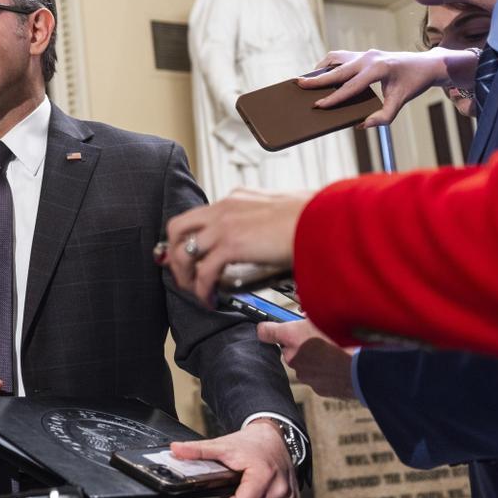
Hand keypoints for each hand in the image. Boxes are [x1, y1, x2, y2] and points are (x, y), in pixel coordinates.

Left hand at [164, 188, 310, 305]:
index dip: (187, 238)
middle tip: (183, 274)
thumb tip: (268, 234)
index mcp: (236, 198)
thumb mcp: (282, 208)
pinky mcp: (231, 244)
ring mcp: (225, 224)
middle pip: (177, 228)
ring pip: (183, 251)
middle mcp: (224, 208)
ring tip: (195, 291)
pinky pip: (203, 271)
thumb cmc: (315, 215)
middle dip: (173, 254)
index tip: (187, 255)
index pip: (198, 216)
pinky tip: (210, 299)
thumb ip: (266, 219)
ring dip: (184, 275)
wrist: (325, 218)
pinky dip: (201, 289)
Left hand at [171, 421, 298, 497]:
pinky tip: (262, 491)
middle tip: (240, 484)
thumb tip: (176, 450)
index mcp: (263, 476)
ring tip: (251, 485)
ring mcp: (289, 496)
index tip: (230, 486)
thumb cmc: (249, 444)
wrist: (273, 437)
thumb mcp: (221, 446)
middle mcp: (280, 488)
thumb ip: (198, 451)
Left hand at [258, 320, 356, 399]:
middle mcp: (293, 357)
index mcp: (290, 336)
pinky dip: (327, 372)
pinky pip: (319, 378)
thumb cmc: (347, 339)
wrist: (365, 368)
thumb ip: (311, 314)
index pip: (265, 332)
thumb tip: (307, 311)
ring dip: (315, 359)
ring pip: (305, 364)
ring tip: (335, 352)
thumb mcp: (327, 316)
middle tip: (319, 338)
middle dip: (301, 345)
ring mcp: (305, 375)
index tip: (270, 329)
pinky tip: (341, 365)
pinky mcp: (318, 388)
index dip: (268, 329)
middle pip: (290, 349)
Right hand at [302, 47, 472, 126]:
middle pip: (337, 70)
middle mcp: (369, 58)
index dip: (333, 98)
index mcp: (378, 69)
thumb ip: (384, 116)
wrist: (426, 64)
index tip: (318, 106)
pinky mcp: (363, 53)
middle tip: (299, 84)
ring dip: (321, 69)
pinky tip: (323, 74)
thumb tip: (363, 125)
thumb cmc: (413, 83)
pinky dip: (329, 64)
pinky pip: (340, 56)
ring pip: (335, 58)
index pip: (350, 86)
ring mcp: (365, 53)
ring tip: (309, 80)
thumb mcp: (401, 101)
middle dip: (317, 80)